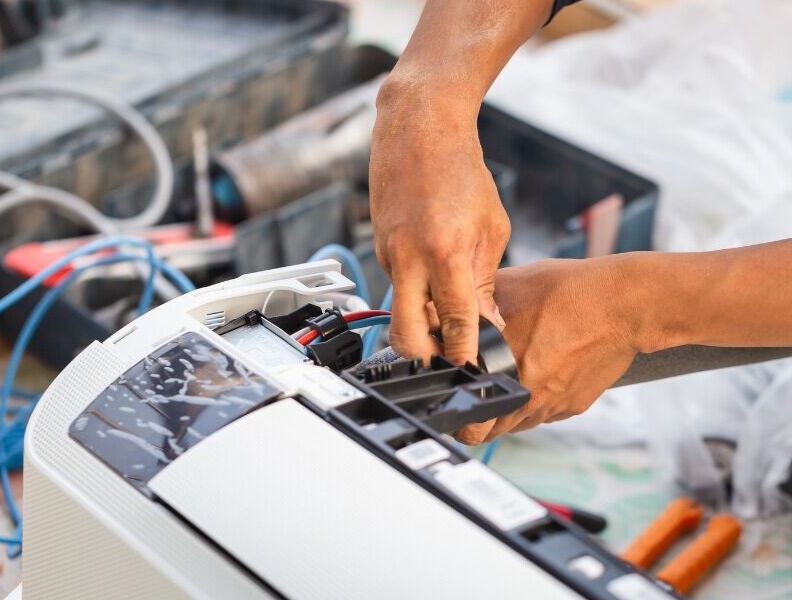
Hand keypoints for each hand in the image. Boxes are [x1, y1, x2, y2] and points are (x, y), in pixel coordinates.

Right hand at [370, 79, 509, 364]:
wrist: (418, 129)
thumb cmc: (460, 171)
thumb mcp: (491, 227)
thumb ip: (485, 279)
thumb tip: (485, 320)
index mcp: (445, 252)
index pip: (454, 321)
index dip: (464, 353)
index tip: (472, 372)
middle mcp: (408, 258)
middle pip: (405, 334)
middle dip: (424, 358)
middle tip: (447, 361)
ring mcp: (387, 254)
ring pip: (400, 310)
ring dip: (421, 323)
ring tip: (449, 318)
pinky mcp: (378, 249)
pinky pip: (396, 285)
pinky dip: (415, 294)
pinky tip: (434, 280)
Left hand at [456, 257, 647, 443]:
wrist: (623, 304)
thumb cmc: (568, 292)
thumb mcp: (509, 287)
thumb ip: (474, 305)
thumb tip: (446, 308)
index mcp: (503, 372)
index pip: (470, 419)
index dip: (458, 413)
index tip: (455, 403)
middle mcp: (528, 397)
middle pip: (491, 430)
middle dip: (479, 418)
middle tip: (475, 397)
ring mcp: (553, 405)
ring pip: (518, 424)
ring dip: (506, 412)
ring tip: (505, 384)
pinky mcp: (574, 405)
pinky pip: (545, 414)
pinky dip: (535, 403)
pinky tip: (536, 375)